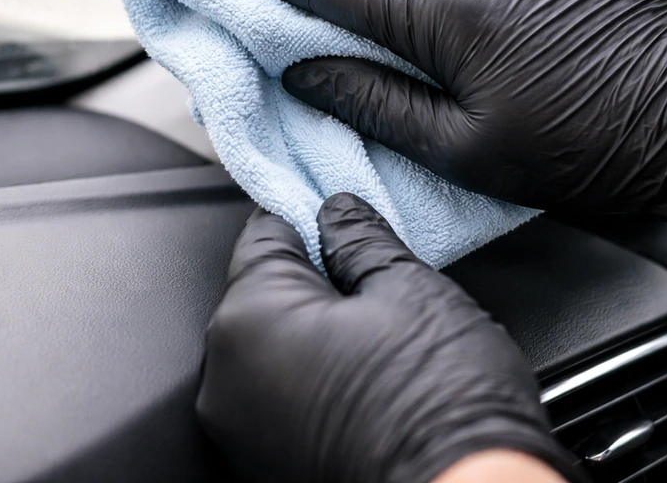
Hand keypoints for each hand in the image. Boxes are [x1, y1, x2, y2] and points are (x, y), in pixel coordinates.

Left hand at [196, 194, 581, 482]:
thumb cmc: (440, 409)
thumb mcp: (408, 289)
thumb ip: (360, 239)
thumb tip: (339, 213)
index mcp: (250, 319)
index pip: (266, 230)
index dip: (308, 211)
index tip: (335, 210)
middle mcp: (226, 377)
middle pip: (264, 290)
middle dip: (315, 276)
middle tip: (375, 281)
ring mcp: (241, 428)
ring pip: (271, 345)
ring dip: (312, 330)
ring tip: (377, 337)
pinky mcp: (262, 463)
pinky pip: (278, 394)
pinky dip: (310, 378)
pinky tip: (364, 379)